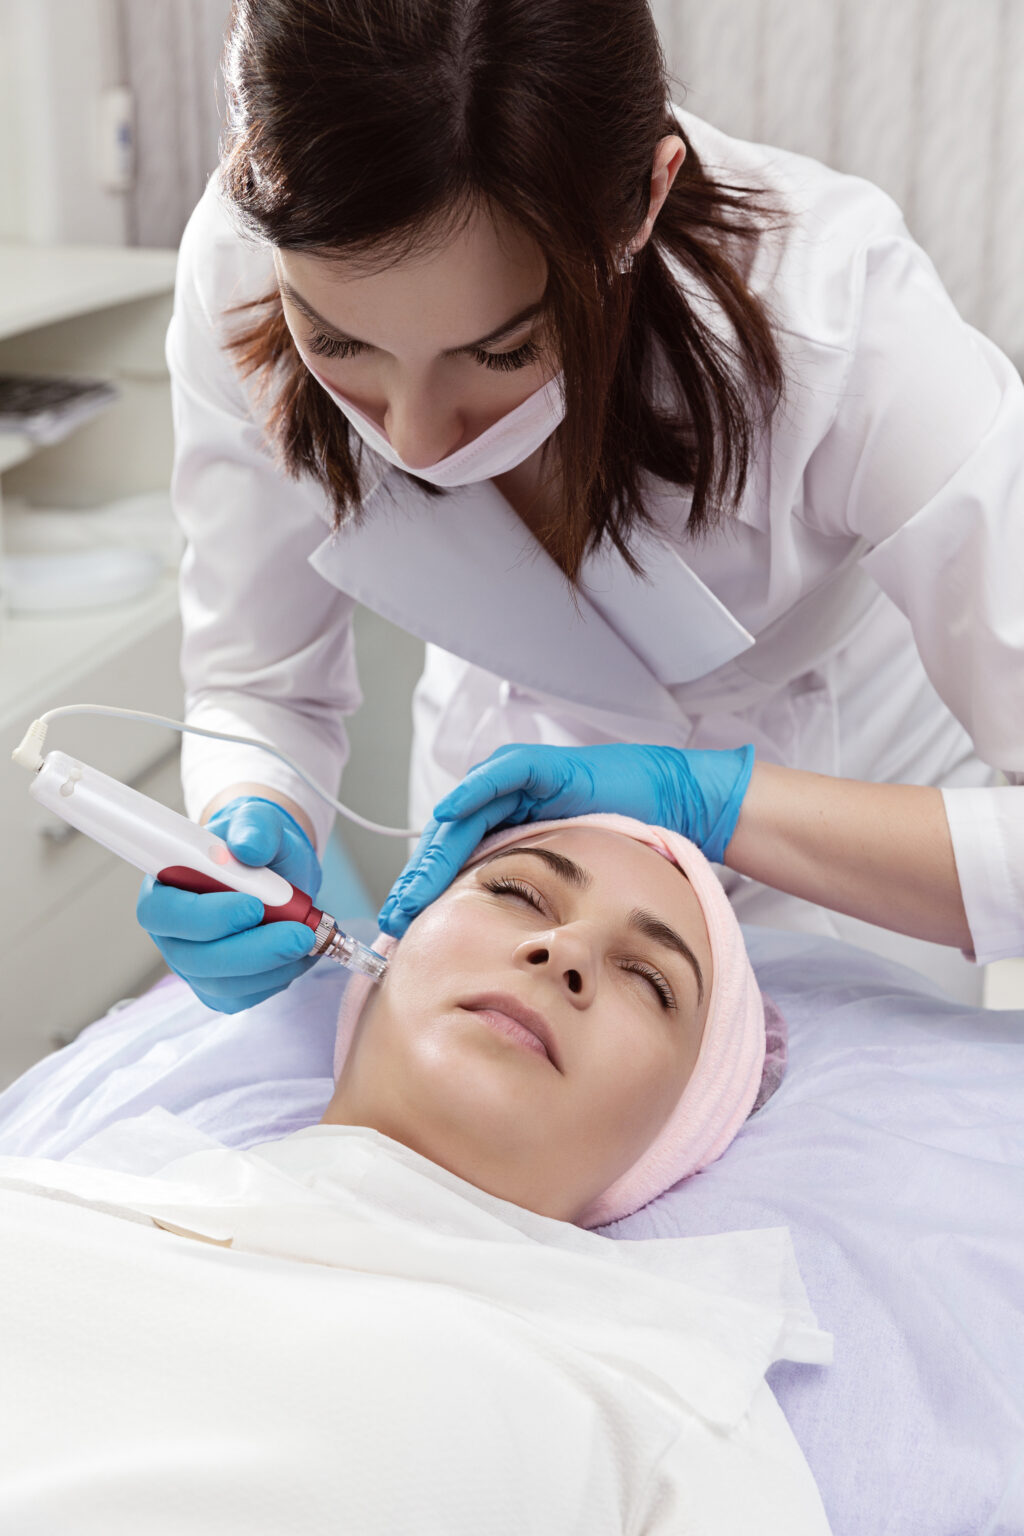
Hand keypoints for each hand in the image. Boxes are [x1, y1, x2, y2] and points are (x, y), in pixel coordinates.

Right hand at [137, 796, 322, 1013]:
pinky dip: (279, 978)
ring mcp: (193, 964)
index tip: (253, 906)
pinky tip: (301, 953)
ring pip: (223, 984)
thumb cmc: (256, 843)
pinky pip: (245, 995)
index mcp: (164, 888)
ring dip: (272, 966)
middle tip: (299, 934)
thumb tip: (249, 847)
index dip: (204, 916)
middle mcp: (171, 933)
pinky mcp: (220, 986)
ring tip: (308, 938)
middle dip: (252, 951)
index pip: (162, 913)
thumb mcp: (258, 821)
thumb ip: (254, 827)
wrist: (276, 868)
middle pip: (194, 959)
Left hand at [378, 742, 754, 936]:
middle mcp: (503, 801)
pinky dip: (473, 793)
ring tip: (412, 884)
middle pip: (448, 840)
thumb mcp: (564, 882)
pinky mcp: (541, 766)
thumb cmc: (622, 841)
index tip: (402, 927)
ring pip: (463, 814)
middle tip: (396, 915)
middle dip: (419, 879)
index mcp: (504, 828)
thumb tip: (504, 949)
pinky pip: (500, 777)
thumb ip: (529, 900)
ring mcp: (519, 781)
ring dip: (435, 849)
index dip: (425, 891)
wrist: (672, 805)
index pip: (453, 860)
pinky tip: (450, 813)